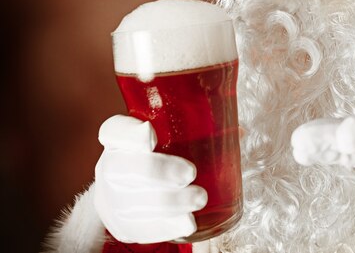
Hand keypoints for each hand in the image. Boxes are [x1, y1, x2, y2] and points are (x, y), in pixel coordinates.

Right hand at [94, 115, 207, 242]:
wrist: (138, 191)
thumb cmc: (165, 156)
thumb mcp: (173, 137)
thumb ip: (199, 130)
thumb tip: (240, 131)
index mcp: (119, 140)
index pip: (113, 131)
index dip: (128, 133)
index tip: (150, 133)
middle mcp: (109, 167)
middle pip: (121, 168)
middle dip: (156, 171)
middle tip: (190, 173)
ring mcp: (111, 199)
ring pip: (131, 202)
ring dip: (169, 202)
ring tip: (199, 199)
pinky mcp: (122, 225)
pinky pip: (140, 229)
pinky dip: (166, 227)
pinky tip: (187, 223)